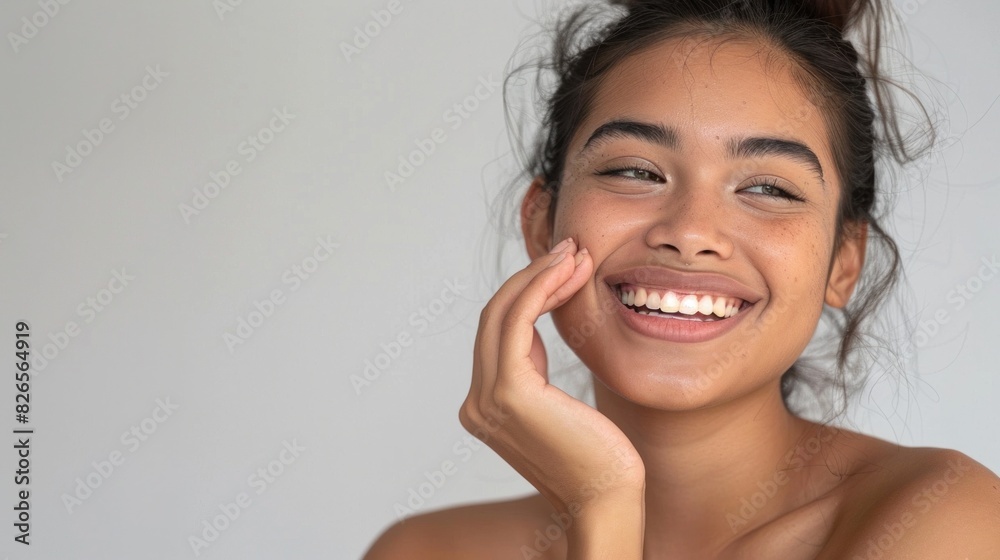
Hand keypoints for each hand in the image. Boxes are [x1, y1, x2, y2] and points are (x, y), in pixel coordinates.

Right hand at [459, 237, 644, 516]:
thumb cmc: (597, 458)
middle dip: (532, 277)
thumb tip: (536, 330)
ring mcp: (487, 398)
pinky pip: (519, 322)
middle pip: (494, 318)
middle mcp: (475, 403)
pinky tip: (567, 273)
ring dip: (540, 276)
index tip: (563, 268)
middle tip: (570, 249)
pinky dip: (540, 289)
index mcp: (483, 406)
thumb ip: (535, 373)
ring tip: (576, 255)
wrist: (607, 498)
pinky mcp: (510, 392)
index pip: (496, 334)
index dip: (527, 294)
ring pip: (503, 313)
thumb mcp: (557, 405)